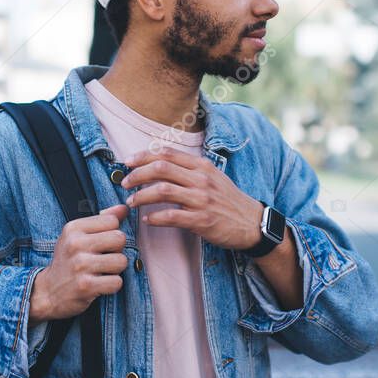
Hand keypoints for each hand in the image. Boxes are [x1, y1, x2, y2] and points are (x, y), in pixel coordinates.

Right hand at [28, 204, 128, 324]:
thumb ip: (101, 220)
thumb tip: (125, 208)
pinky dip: (112, 285)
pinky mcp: (86, 286)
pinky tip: (100, 284)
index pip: (112, 221)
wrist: (47, 292)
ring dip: (116, 269)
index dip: (112, 233)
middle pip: (120, 238)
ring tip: (102, 271)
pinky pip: (117, 282)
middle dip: (117, 250)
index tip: (101, 243)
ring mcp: (80, 265)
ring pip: (121, 261)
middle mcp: (75, 244)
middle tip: (104, 258)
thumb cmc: (67, 261)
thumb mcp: (77, 236)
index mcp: (73, 228)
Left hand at [121, 147, 263, 250]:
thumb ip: (190, 169)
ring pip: (162, 191)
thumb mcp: (212, 176)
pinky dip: (154, 218)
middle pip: (160, 169)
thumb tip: (161, 163)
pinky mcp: (202, 220)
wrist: (252, 223)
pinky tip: (147, 220)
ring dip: (141, 196)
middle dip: (137, 175)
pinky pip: (171, 216)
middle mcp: (201, 179)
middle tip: (124, 182)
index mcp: (201, 166)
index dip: (143, 156)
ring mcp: (201, 200)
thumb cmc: (228, 200)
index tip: (128, 162)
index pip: (167, 154)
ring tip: (131, 202)